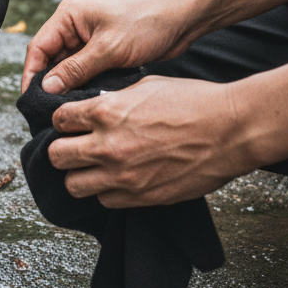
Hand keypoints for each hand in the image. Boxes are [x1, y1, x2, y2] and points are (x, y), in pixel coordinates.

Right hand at [21, 0, 193, 94]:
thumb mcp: (108, 49)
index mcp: (69, 15)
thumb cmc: (147, 22)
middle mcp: (74, 25)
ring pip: (67, 68)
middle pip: (50, 59)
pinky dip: (82, 85)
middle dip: (49, 84)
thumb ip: (76, 69)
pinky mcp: (103, 50)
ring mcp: (88, 38)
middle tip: (47, 111)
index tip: (30, 100)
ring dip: (67, 87)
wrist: (182, 17)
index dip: (31, 74)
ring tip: (66, 111)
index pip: (38, 47)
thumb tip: (47, 87)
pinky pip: (84, 71)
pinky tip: (84, 101)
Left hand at [46, 75, 256, 207]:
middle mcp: (107, 146)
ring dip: (80, 174)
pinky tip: (118, 179)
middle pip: (57, 156)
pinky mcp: (141, 197)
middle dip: (63, 149)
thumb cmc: (193, 102)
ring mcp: (123, 176)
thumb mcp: (145, 86)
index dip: (63, 120)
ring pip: (74, 185)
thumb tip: (95, 106)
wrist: (230, 131)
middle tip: (75, 146)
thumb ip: (113, 99)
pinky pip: (105, 201)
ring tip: (94, 166)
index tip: (71, 122)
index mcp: (105, 112)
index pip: (58, 120)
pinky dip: (106, 191)